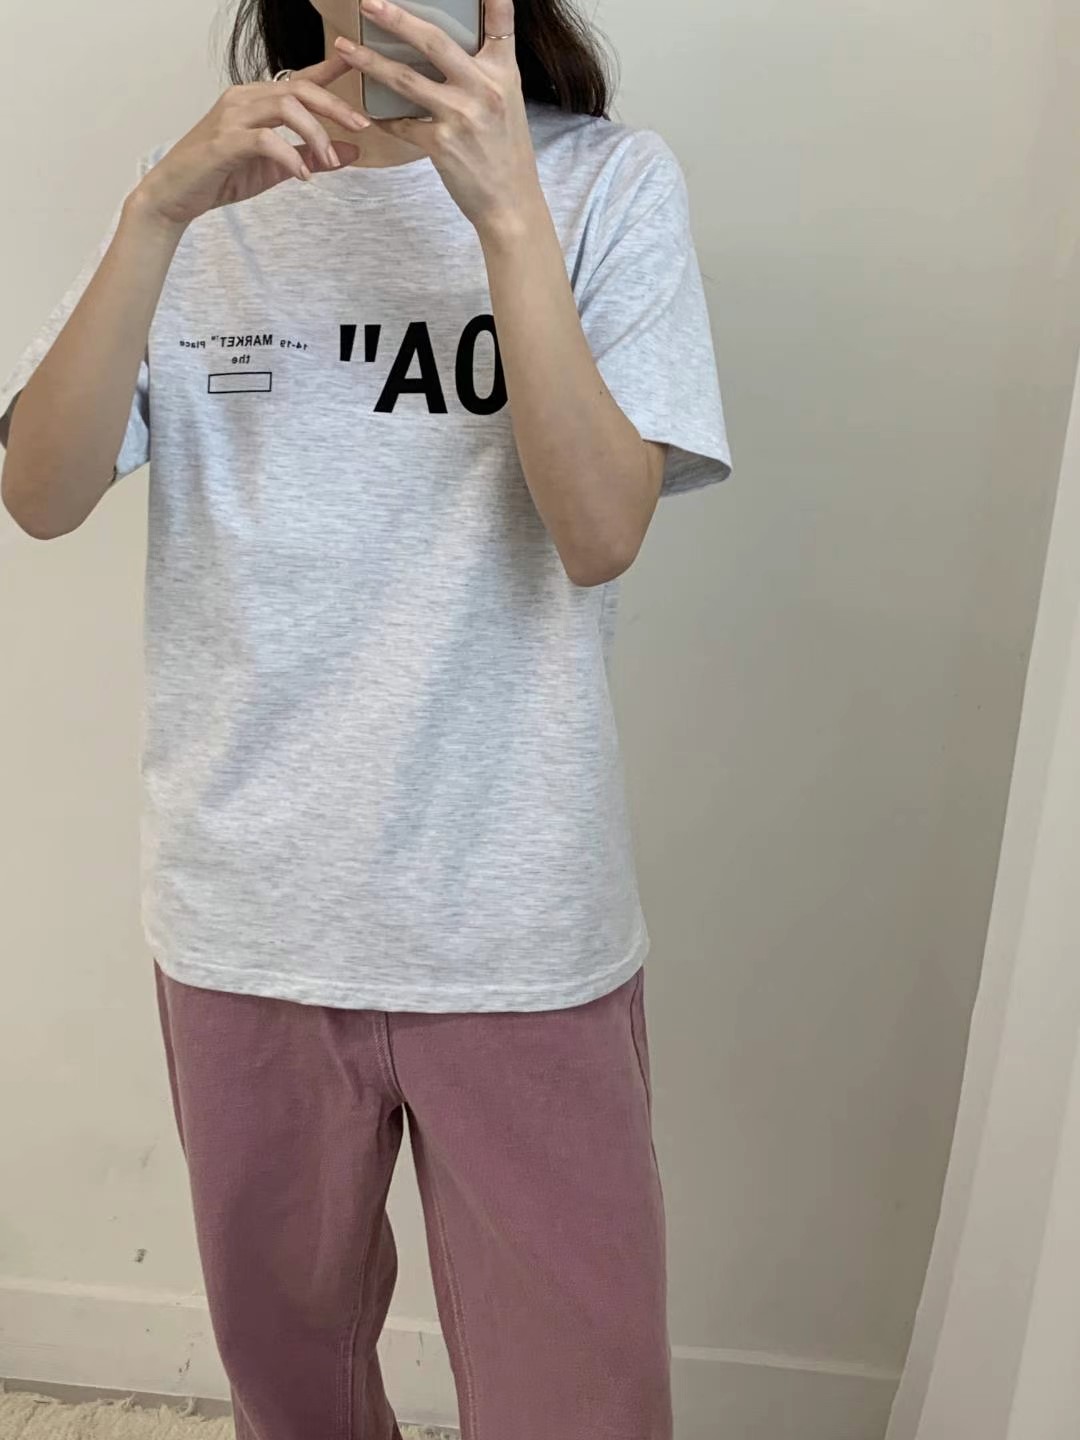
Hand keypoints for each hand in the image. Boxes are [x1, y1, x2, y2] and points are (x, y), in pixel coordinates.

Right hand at [133, 58, 371, 229]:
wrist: (175, 194)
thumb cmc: (221, 175)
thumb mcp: (276, 168)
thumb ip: (312, 157)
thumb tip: (351, 152)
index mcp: (256, 100)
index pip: (299, 79)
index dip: (330, 70)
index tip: (358, 63)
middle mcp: (244, 99)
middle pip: (299, 89)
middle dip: (335, 106)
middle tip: (361, 126)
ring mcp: (232, 117)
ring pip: (285, 107)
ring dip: (315, 134)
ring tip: (328, 160)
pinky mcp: (224, 141)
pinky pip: (266, 139)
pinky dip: (290, 156)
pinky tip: (302, 175)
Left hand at [336, 0, 543, 234]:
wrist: (511, 203)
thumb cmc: (507, 153)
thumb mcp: (510, 103)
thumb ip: (486, 71)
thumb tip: (453, 49)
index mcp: (503, 74)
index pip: (501, 25)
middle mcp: (483, 89)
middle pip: (434, 43)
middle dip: (397, 20)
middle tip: (369, 3)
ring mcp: (460, 116)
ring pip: (406, 81)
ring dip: (371, 62)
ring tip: (344, 48)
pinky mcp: (441, 144)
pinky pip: (402, 125)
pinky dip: (385, 119)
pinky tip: (370, 113)